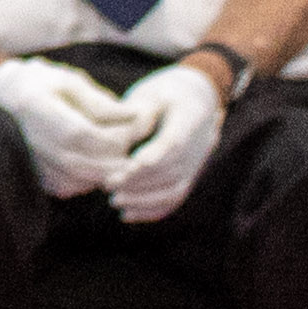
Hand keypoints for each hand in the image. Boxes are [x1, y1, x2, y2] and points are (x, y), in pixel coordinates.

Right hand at [0, 56, 143, 197]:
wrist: (3, 98)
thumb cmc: (42, 84)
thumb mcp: (70, 82)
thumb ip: (101, 102)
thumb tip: (134, 116)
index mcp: (32, 105)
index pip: (78, 133)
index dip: (110, 137)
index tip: (130, 130)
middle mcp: (23, 137)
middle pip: (79, 162)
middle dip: (113, 158)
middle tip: (130, 147)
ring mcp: (25, 160)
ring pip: (76, 180)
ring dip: (104, 172)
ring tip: (116, 155)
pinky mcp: (32, 176)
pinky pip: (68, 187)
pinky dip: (89, 179)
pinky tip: (96, 163)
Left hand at [107, 62, 225, 223]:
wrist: (198, 99)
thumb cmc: (166, 93)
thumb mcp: (151, 94)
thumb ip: (139, 113)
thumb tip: (125, 140)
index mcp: (190, 119)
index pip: (173, 145)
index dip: (149, 161)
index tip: (123, 170)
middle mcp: (199, 146)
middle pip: (171, 172)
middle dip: (139, 184)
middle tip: (108, 186)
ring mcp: (196, 164)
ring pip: (174, 190)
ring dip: (144, 200)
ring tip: (115, 201)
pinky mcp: (189, 176)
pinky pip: (176, 198)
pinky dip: (152, 210)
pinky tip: (127, 215)